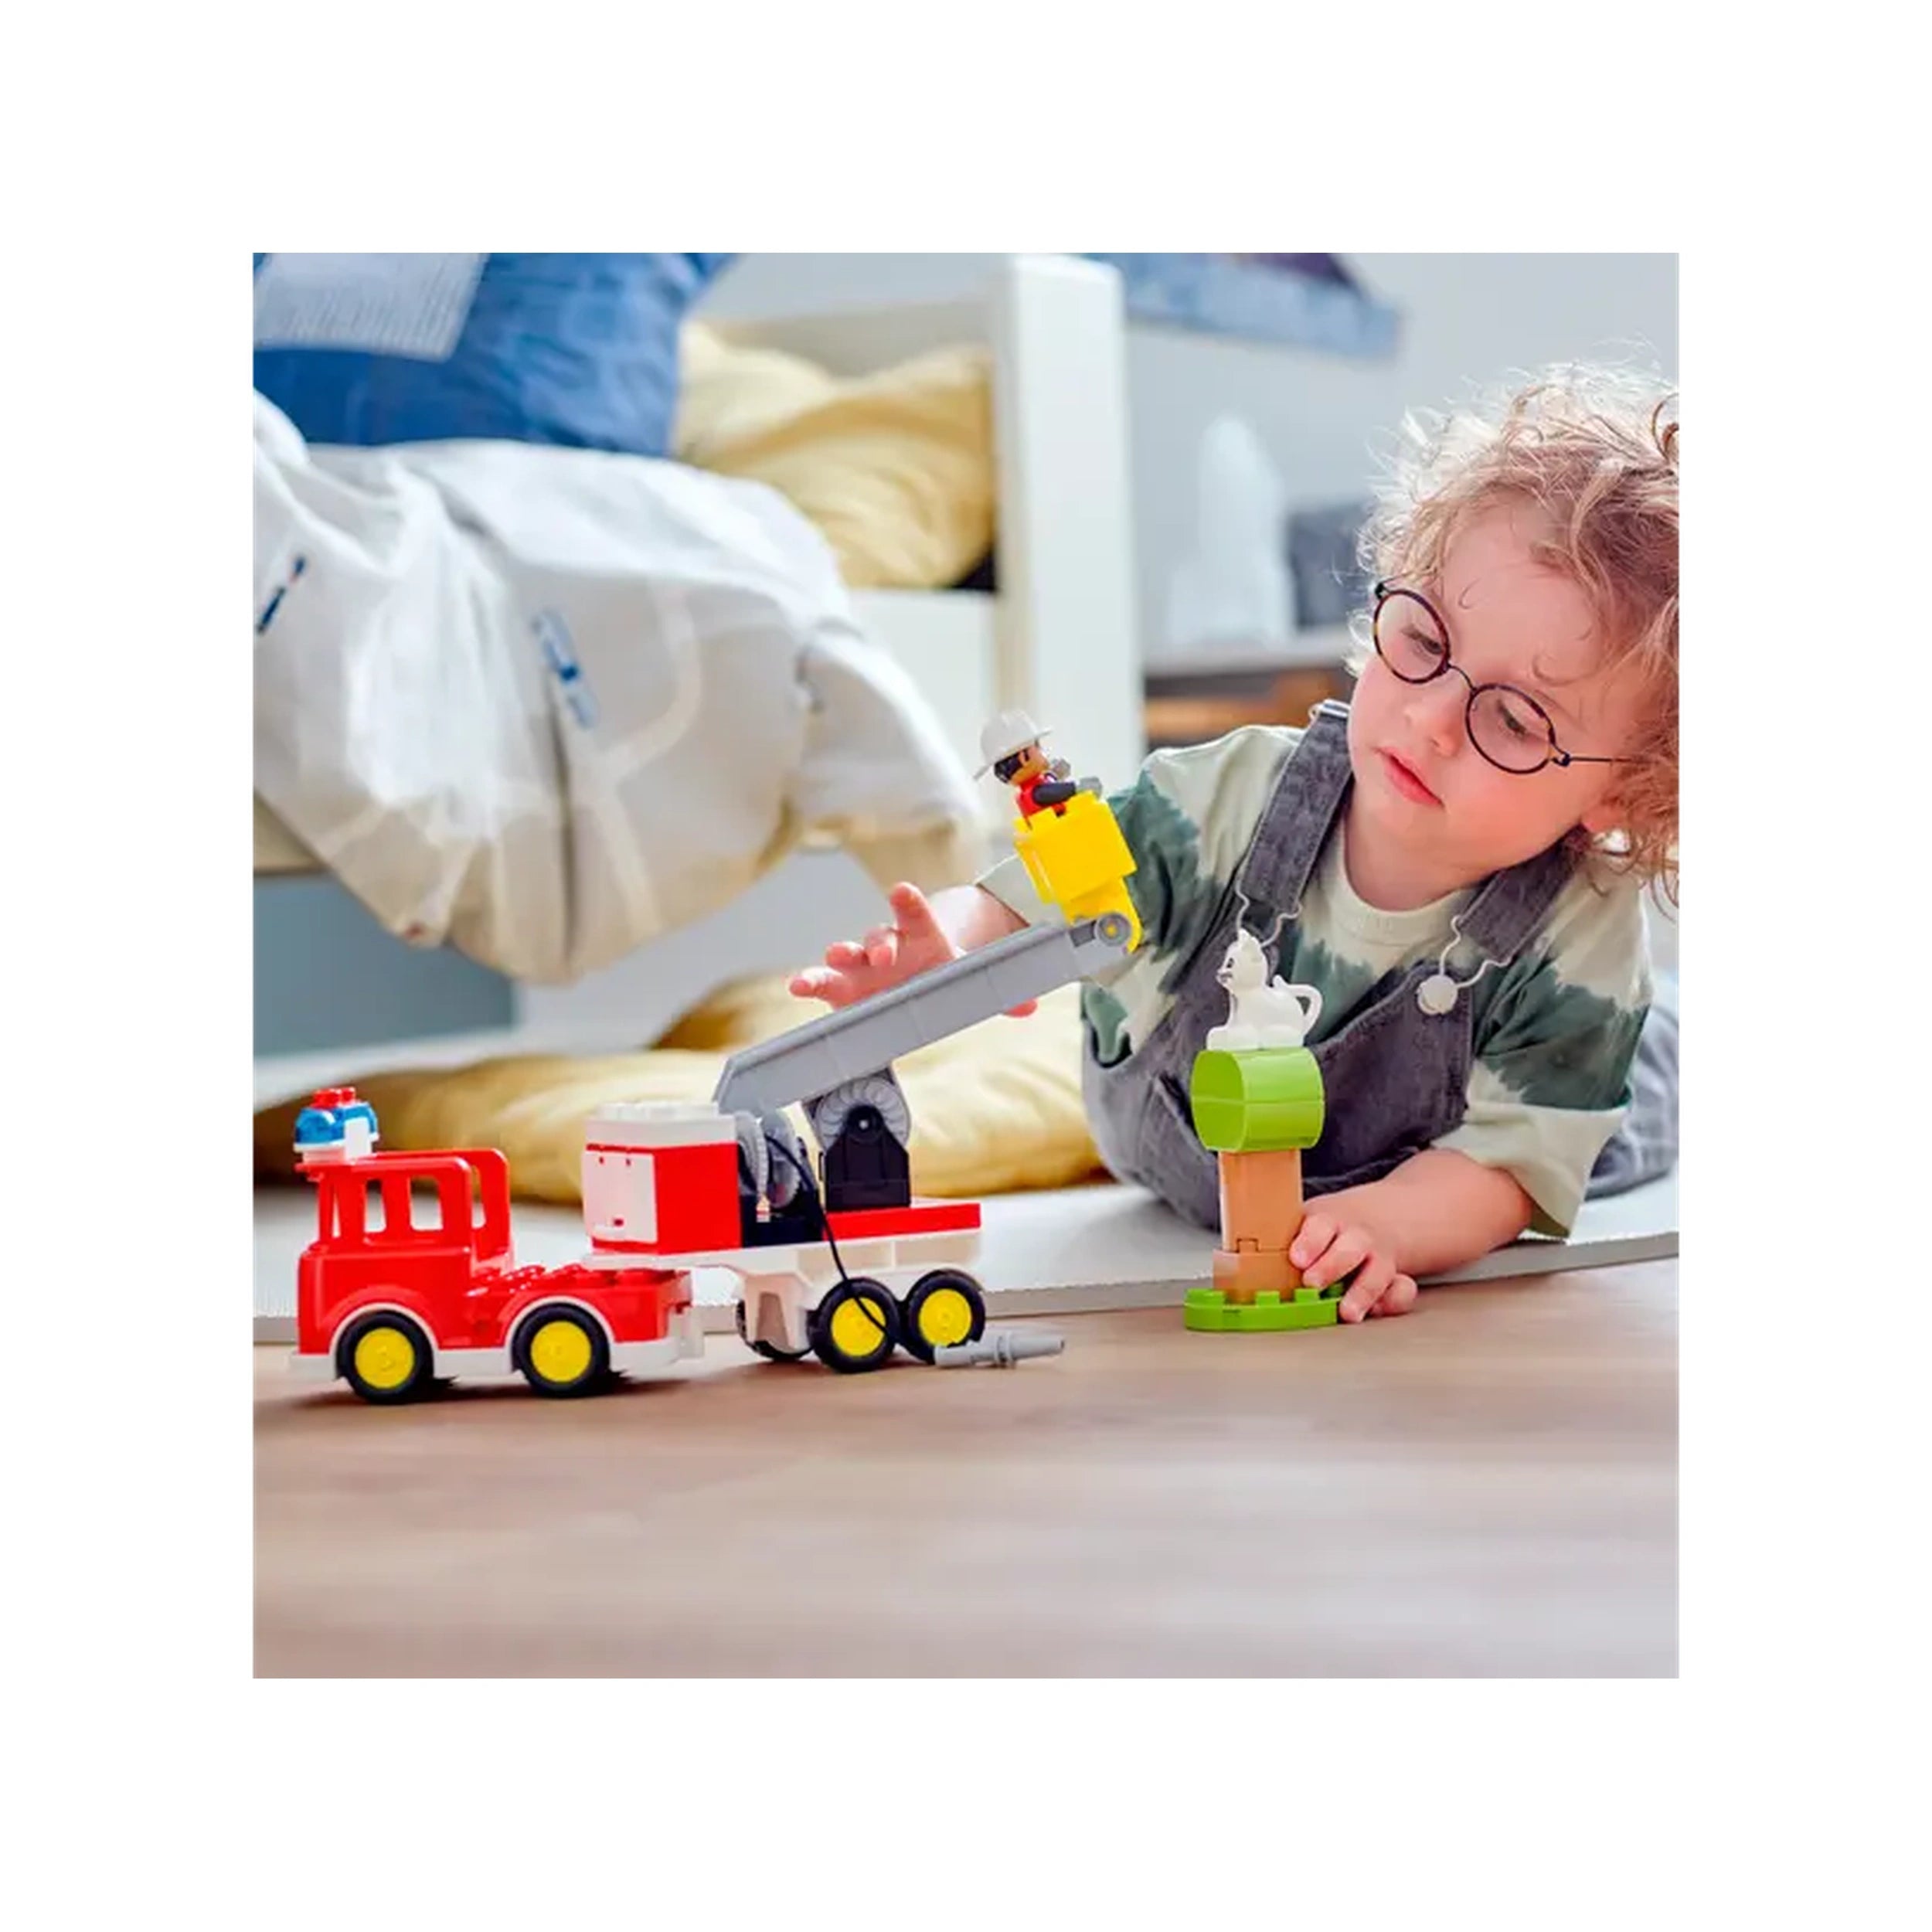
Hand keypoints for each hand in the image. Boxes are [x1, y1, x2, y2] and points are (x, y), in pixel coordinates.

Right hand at [788, 882, 1037, 1017]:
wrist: (918, 963)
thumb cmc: (941, 966)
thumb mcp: (971, 975)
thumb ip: (1000, 993)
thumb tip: (1030, 1005)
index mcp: (922, 936)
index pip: (917, 916)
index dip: (910, 904)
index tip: (902, 891)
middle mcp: (889, 947)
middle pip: (877, 939)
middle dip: (872, 945)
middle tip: (871, 953)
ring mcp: (865, 966)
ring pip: (845, 960)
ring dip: (831, 966)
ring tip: (810, 977)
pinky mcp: (848, 987)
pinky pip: (828, 985)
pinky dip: (815, 986)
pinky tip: (799, 988)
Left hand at [1289, 1210, 1418, 1321]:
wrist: (1383, 1216)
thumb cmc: (1331, 1227)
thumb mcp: (1306, 1221)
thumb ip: (1281, 1239)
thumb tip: (1236, 1264)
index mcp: (1328, 1221)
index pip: (1318, 1225)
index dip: (1309, 1241)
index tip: (1296, 1257)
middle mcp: (1356, 1238)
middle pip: (1349, 1248)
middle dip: (1331, 1265)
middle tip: (1312, 1283)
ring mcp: (1379, 1258)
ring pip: (1377, 1272)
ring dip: (1363, 1292)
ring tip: (1347, 1312)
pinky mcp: (1395, 1278)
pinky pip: (1403, 1290)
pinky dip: (1395, 1300)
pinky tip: (1379, 1311)